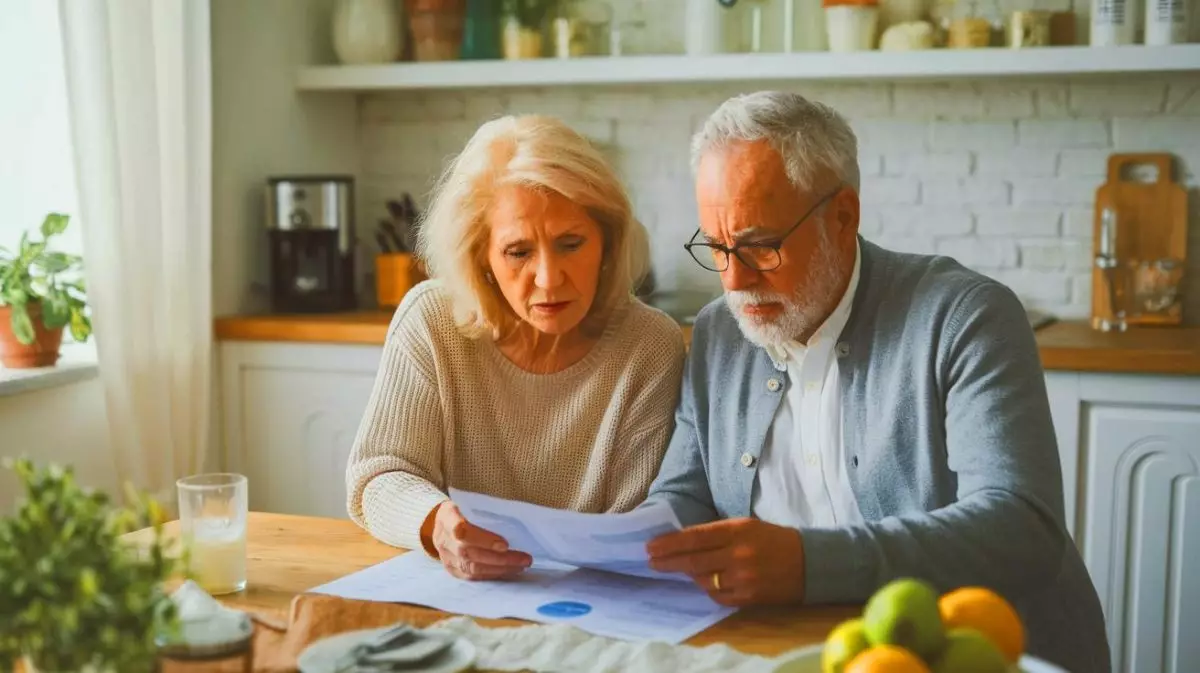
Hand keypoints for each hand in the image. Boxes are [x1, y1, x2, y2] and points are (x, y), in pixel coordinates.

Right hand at [427, 502, 531, 580]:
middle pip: (471, 553)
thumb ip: (483, 509)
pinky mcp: (451, 569)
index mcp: (447, 518)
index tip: (505, 544)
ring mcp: (446, 557)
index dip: (484, 539)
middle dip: (500, 559)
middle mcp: (444, 540)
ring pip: (473, 568)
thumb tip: (514, 518)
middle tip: (524, 558)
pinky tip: (507, 571)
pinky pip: (472, 577)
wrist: (436, 524)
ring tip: (520, 565)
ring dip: (500, 569)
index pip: (462, 531)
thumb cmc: (459, 510)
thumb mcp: (465, 501)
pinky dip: (492, 575)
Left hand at [646, 518, 805, 606]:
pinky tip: (707, 581)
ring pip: (703, 580)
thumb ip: (717, 533)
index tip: (651, 546)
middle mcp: (738, 554)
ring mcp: (743, 577)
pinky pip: (717, 596)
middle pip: (693, 560)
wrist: (810, 563)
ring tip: (684, 569)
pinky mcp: (748, 597)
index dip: (670, 543)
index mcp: (737, 530)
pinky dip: (709, 589)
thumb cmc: (774, 540)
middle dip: (668, 561)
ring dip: (690, 575)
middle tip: (652, 561)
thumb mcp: (746, 526)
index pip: (695, 537)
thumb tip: (684, 540)